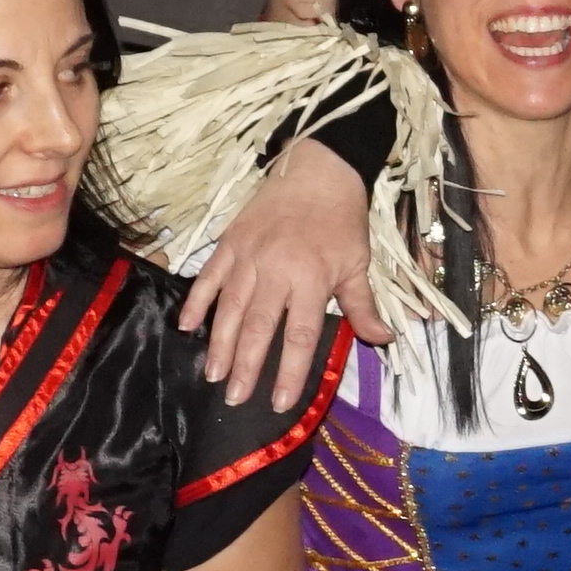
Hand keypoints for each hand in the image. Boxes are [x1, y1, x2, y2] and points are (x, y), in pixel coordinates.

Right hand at [178, 138, 376, 408]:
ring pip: (229, 307)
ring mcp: (248, 256)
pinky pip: (208, 276)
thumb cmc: (342, 220)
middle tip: (235, 398)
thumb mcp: (358, 263)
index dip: (289, 372)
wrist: (319, 169)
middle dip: (246, 366)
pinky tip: (186, 327)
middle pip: (258, 327)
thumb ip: (363, 306)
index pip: (299, 335)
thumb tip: (384, 341)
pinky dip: (196, 301)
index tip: (280, 402)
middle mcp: (276, 270)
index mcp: (312, 279)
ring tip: (213, 374)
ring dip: (219, 343)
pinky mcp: (230, 242)